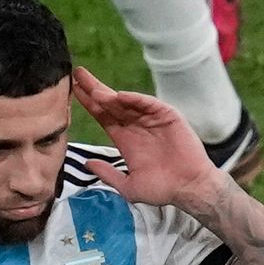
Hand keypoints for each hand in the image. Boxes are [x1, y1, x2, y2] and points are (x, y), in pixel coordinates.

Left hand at [65, 64, 219, 207]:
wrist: (190, 188)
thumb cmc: (162, 189)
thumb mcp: (128, 186)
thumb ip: (108, 174)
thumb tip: (87, 164)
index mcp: (125, 139)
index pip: (103, 116)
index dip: (89, 103)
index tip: (73, 89)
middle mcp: (136, 126)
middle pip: (111, 103)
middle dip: (94, 89)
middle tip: (78, 74)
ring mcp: (152, 119)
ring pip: (127, 102)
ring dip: (110, 95)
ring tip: (94, 90)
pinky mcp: (168, 116)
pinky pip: (149, 104)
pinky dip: (135, 99)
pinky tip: (120, 96)